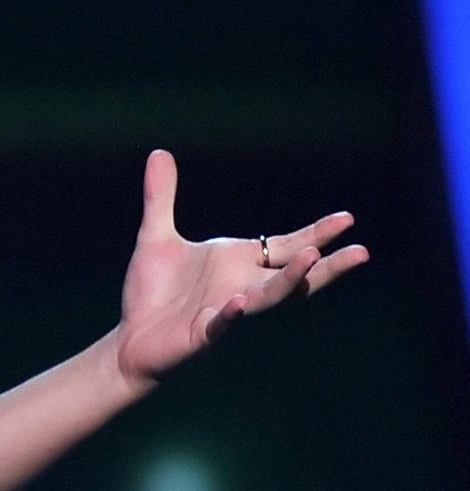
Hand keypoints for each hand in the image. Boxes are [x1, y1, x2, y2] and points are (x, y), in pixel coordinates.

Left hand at [114, 149, 368, 386]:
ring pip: (267, 298)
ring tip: (309, 260)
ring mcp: (226, 311)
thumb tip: (159, 152)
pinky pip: (221, 324)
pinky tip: (240, 302)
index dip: (315, 234)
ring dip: (288, 281)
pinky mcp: (202, 334)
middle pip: (294, 277)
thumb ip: (161, 197)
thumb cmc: (151, 292)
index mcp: (238, 264)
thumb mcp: (156, 236)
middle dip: (325, 265)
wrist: (128, 338)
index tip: (347, 219)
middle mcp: (241, 287)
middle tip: (361, 252)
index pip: (285, 247)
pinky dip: (231, 314)